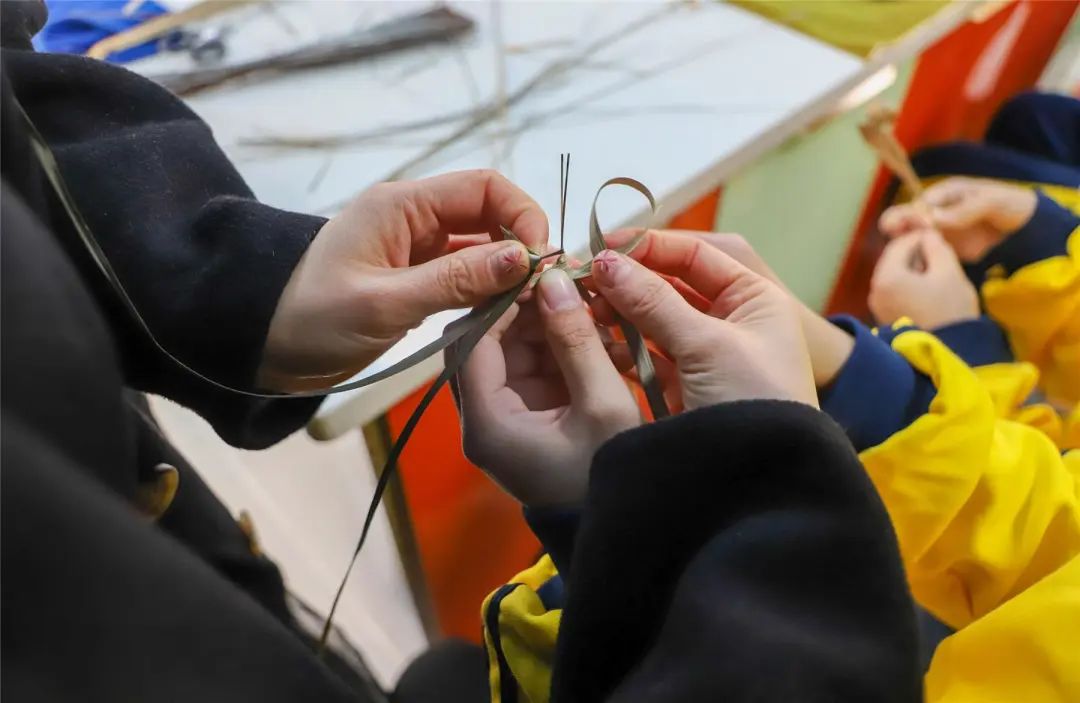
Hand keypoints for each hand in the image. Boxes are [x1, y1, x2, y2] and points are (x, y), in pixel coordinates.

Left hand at [258, 170, 547, 390]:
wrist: (266, 347)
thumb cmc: (313, 318)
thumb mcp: (385, 302)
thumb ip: (455, 281)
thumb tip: (522, 258)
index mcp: (403, 205)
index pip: (483, 188)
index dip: (521, 214)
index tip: (538, 258)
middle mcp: (416, 218)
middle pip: (489, 214)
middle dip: (519, 244)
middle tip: (541, 287)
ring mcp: (417, 249)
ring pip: (481, 247)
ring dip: (505, 270)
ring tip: (525, 304)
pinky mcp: (417, 278)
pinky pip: (465, 274)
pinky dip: (486, 290)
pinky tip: (499, 313)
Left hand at [454, 268, 639, 506]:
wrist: (630, 537)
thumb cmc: (614, 479)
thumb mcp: (603, 405)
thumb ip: (576, 339)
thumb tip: (554, 279)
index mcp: (487, 423)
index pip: (472, 341)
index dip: (502, 300)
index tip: (540, 271)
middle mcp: (485, 421)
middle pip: (490, 343)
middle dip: (530, 309)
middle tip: (570, 280)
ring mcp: (508, 421)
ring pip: (516, 352)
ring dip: (551, 324)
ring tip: (595, 306)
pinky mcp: (532, 420)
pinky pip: (538, 369)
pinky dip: (565, 347)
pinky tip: (602, 336)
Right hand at [591, 232, 817, 409]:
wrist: (766, 486)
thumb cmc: (754, 404)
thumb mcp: (707, 345)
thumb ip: (653, 301)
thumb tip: (605, 263)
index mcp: (754, 299)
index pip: (694, 255)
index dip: (648, 247)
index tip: (601, 246)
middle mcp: (732, 321)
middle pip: (670, 286)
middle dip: (628, 281)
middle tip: (584, 279)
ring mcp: (707, 356)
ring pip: (654, 321)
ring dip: (620, 313)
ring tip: (584, 309)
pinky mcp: (686, 388)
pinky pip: (649, 356)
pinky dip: (623, 347)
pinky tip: (595, 341)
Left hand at [868, 228, 978, 328]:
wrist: (949, 355)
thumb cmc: (950, 311)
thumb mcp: (949, 273)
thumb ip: (937, 248)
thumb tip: (927, 235)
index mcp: (887, 277)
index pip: (899, 244)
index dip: (919, 236)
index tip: (938, 237)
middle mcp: (874, 291)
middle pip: (893, 260)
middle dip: (915, 254)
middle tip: (939, 255)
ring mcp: (877, 307)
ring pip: (894, 276)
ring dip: (914, 270)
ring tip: (938, 273)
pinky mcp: (885, 318)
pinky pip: (895, 292)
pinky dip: (910, 285)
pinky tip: (930, 291)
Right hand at [879, 177, 1036, 261]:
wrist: (1026, 229)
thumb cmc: (1010, 206)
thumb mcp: (992, 201)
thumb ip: (965, 209)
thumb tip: (935, 218)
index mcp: (946, 193)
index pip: (922, 202)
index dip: (915, 212)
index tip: (918, 223)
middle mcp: (936, 211)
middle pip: (907, 216)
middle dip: (896, 222)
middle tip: (892, 231)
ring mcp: (938, 231)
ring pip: (909, 235)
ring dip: (901, 242)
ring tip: (899, 251)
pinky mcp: (942, 249)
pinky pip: (922, 252)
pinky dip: (915, 257)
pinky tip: (913, 264)